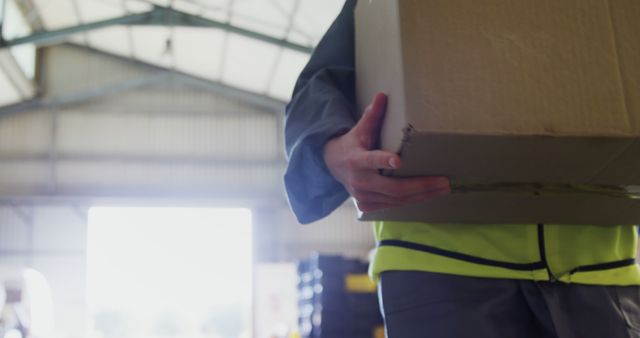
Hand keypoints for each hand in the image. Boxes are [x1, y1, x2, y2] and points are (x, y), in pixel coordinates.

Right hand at [323, 93, 450, 211]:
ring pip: (397, 200)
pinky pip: (394, 205)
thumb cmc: (352, 145)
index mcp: (356, 160)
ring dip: (422, 195)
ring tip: (443, 189)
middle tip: (443, 182)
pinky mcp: (368, 206)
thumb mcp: (359, 130)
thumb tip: (382, 95)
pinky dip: (412, 200)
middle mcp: (360, 181)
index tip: (398, 161)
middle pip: (393, 188)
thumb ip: (372, 115)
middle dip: (420, 186)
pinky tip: (428, 195)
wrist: (334, 166)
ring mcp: (363, 197)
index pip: (370, 160)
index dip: (383, 161)